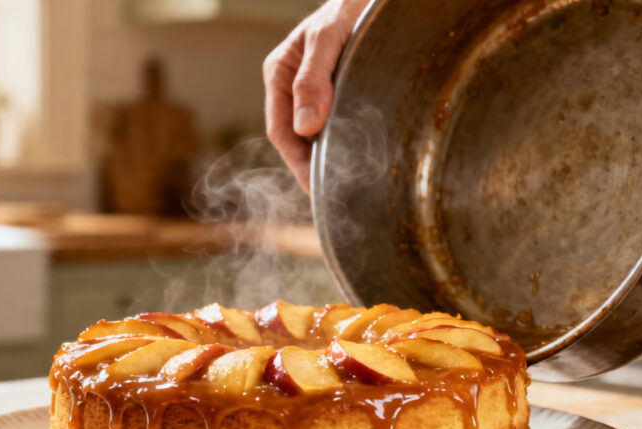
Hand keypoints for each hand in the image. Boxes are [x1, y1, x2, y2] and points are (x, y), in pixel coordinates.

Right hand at [263, 0, 370, 192]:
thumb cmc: (348, 7)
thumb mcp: (328, 37)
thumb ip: (313, 78)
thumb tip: (305, 128)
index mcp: (280, 74)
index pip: (280, 132)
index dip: (297, 163)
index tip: (317, 187)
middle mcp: (293, 86)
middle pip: (296, 139)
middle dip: (313, 168)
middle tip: (337, 196)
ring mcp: (315, 91)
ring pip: (316, 135)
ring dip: (329, 158)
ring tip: (349, 184)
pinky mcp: (338, 93)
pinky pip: (336, 125)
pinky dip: (344, 143)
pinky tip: (361, 159)